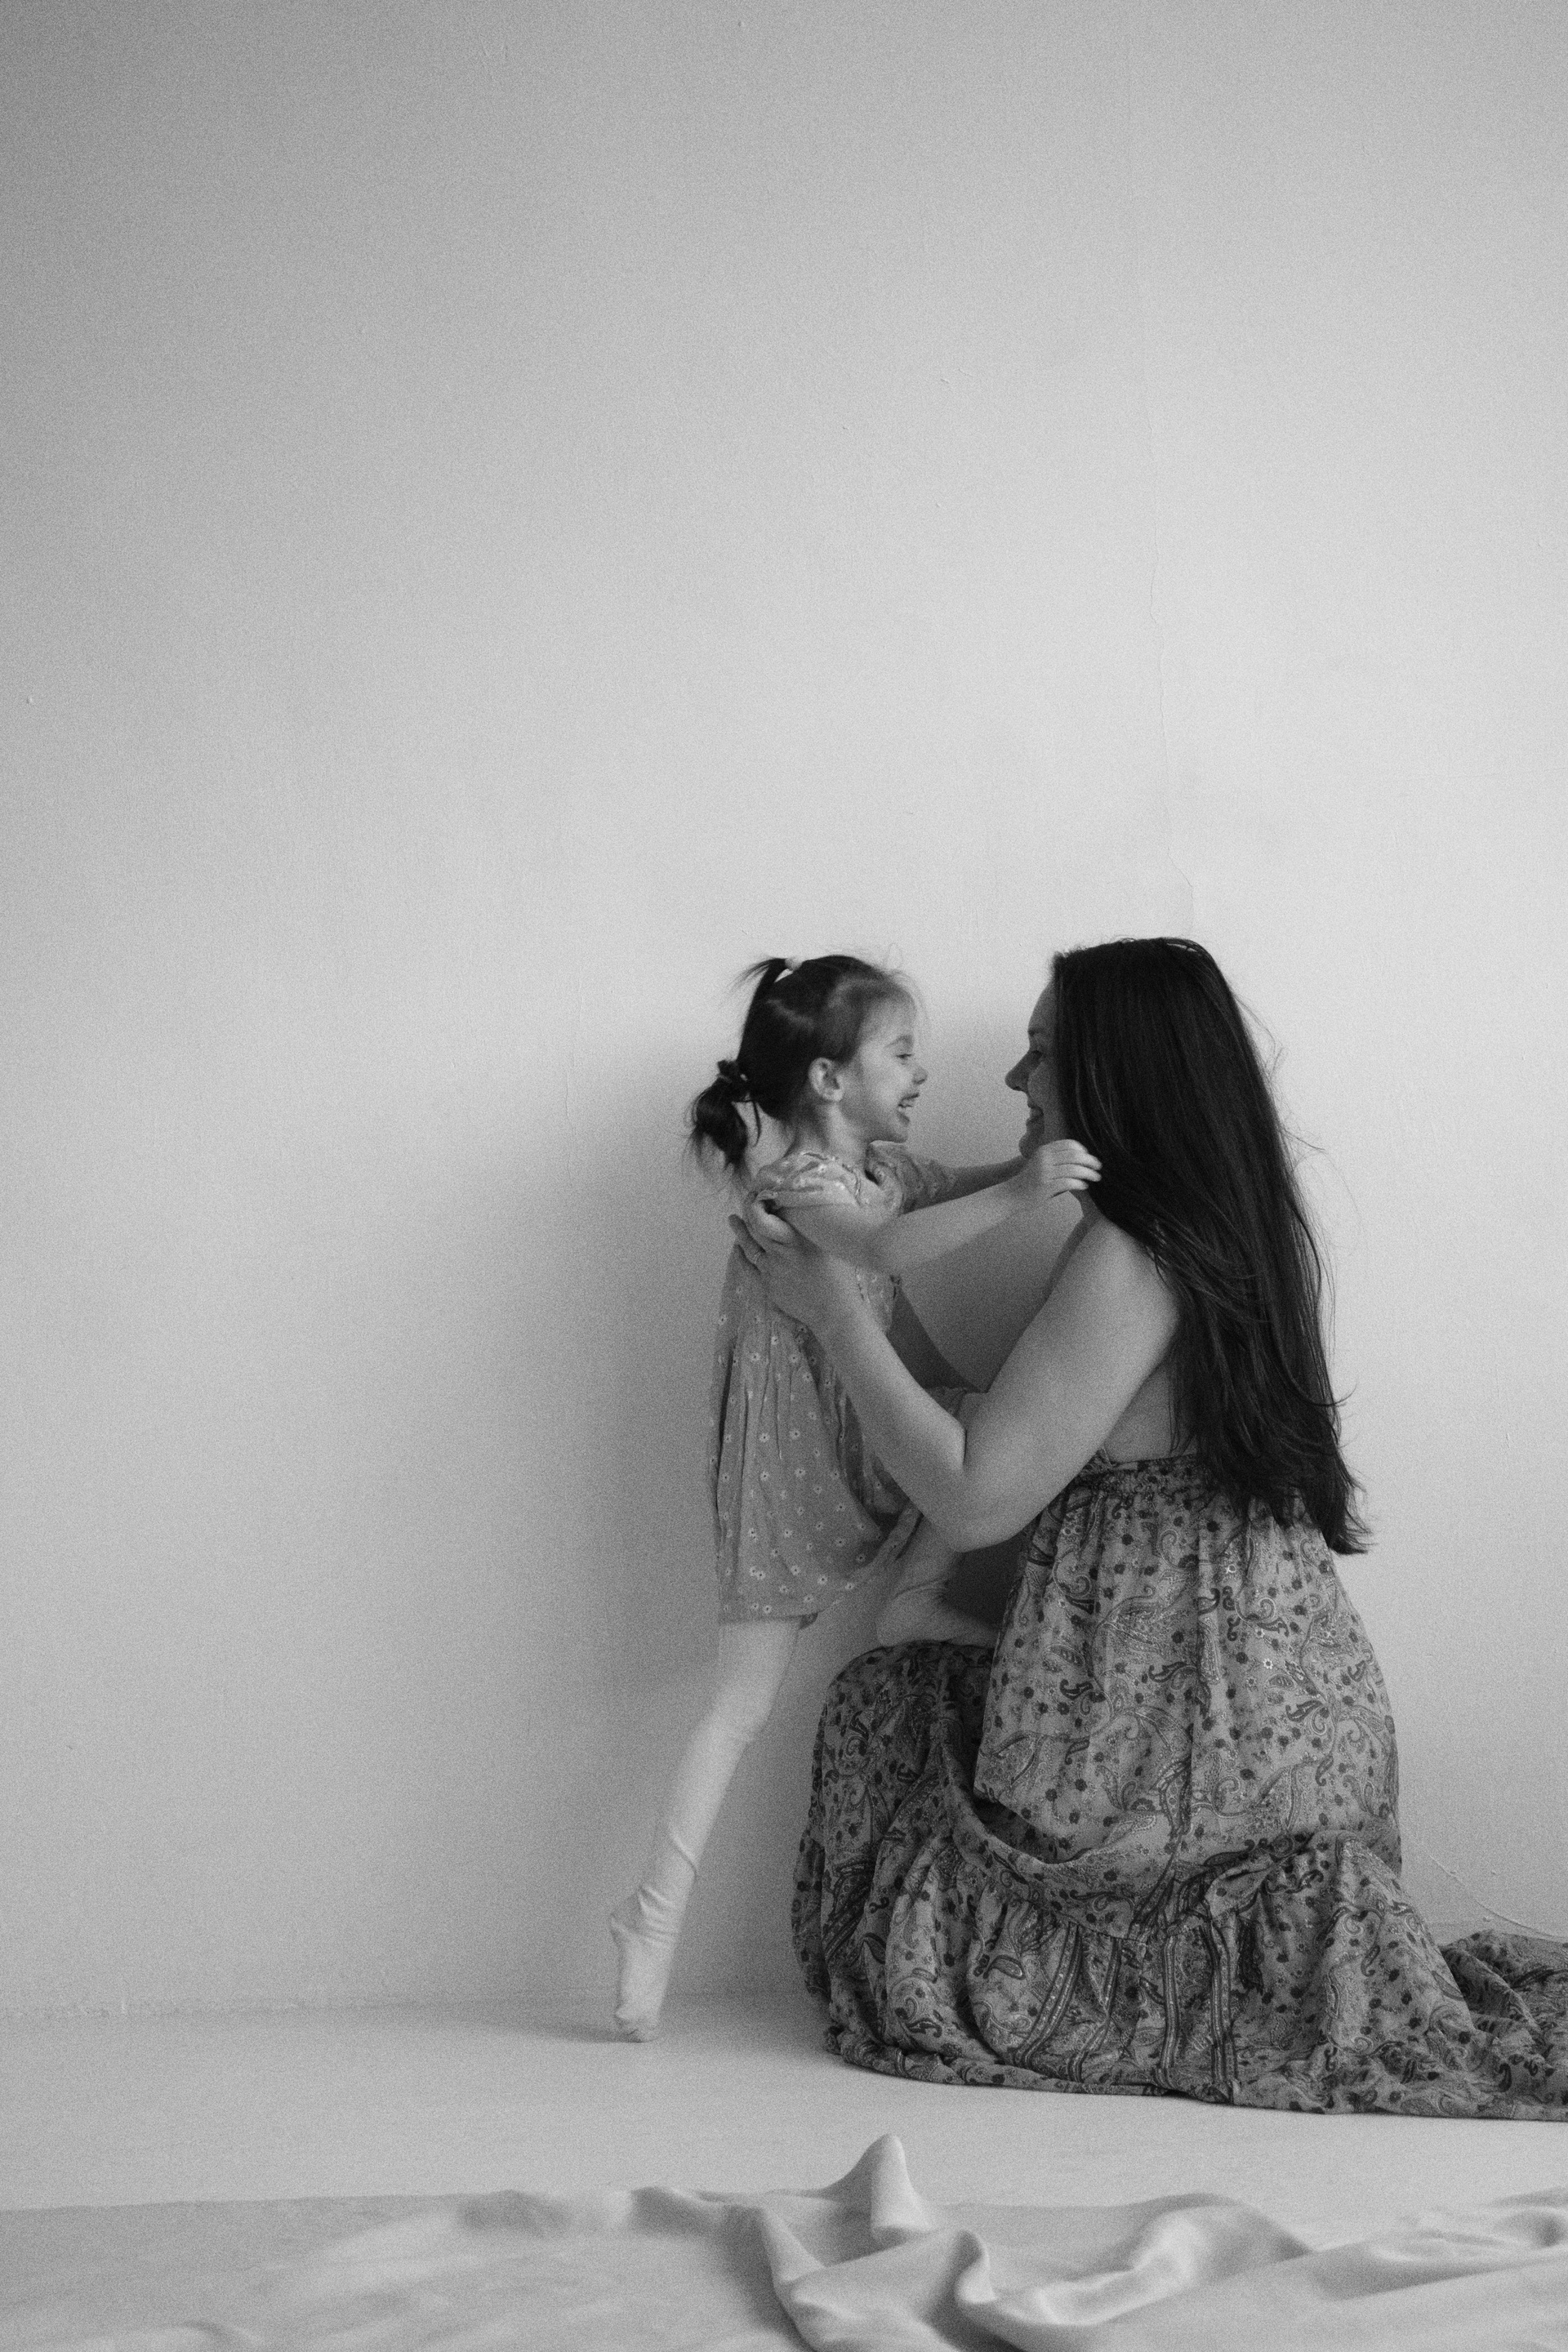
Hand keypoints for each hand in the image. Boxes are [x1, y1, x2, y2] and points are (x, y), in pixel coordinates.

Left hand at [729, 1200, 865, 1337]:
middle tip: (747, 1200)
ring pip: (749, 1244)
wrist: (834, 1312)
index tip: (761, 1192)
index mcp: (800, 1238)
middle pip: (757, 1226)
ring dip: (739, 1230)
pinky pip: (747, 1267)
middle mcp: (783, 1250)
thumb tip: (806, 1210)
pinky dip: (740, 1255)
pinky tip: (736, 1248)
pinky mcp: (767, 1285)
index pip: (772, 1213)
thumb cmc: (841, 1278)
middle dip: (749, 1210)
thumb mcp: (832, 1245)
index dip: (762, 1201)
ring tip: (732, 1219)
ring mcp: (772, 1268)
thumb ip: (816, 1228)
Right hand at [1012, 1137, 1099, 1198]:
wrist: (1012, 1195)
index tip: (1089, 1157)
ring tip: (1096, 1178)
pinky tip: (1085, 1186)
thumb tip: (1082, 1159)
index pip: (1069, 1144)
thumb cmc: (1030, 1180)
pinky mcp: (1046, 1186)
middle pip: (1075, 1155)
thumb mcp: (1041, 1163)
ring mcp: (1045, 1172)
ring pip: (1074, 1169)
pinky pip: (1069, 1183)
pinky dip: (1080, 1184)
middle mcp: (1044, 1159)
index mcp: (1044, 1150)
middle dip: (1090, 1161)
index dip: (1083, 1150)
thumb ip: (1057, 1159)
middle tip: (1099, 1167)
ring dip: (1089, 1173)